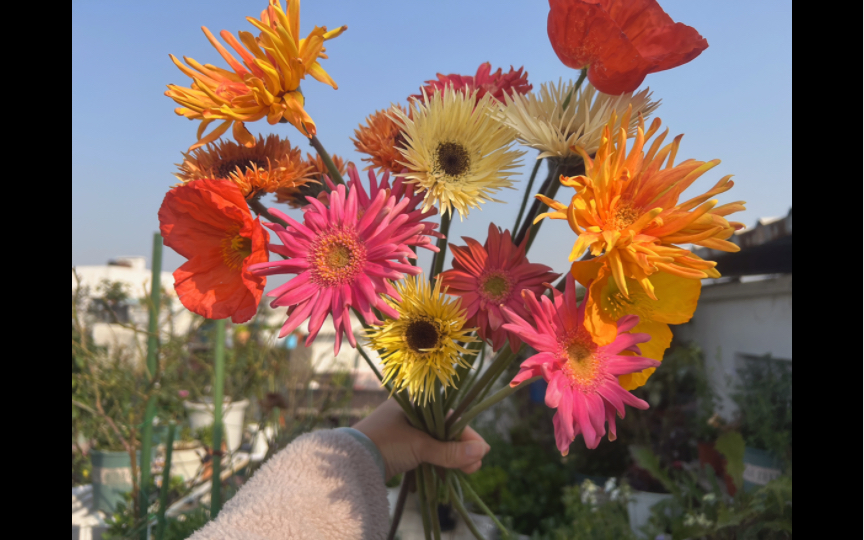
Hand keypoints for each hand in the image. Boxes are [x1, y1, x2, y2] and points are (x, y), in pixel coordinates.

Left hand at [353, 399, 490, 480]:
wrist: (350, 461)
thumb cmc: (384, 444)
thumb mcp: (420, 446)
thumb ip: (450, 451)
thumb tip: (482, 452)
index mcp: (414, 403)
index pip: (449, 416)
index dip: (467, 434)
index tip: (482, 450)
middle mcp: (411, 413)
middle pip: (445, 430)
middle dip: (462, 448)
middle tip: (474, 466)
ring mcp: (405, 431)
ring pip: (437, 442)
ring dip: (453, 456)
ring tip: (466, 470)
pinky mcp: (401, 447)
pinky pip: (427, 451)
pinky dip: (439, 460)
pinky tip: (449, 470)